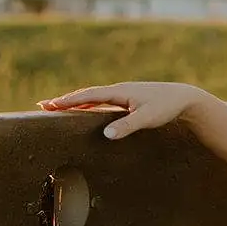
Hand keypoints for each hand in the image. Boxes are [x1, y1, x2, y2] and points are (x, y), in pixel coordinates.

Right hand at [37, 81, 210, 140]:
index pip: (88, 97)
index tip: (50, 105)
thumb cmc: (166, 107)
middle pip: (85, 95)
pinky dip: (88, 105)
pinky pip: (101, 102)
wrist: (183, 97)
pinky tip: (82, 110)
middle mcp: (117, 91)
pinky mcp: (127, 100)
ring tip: (56, 107)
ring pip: (92, 98)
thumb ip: (127, 126)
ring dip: (74, 102)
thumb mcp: (147, 118)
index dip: (68, 101)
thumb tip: (106, 135)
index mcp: (119, 92)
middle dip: (65, 101)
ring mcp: (121, 95)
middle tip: (43, 105)